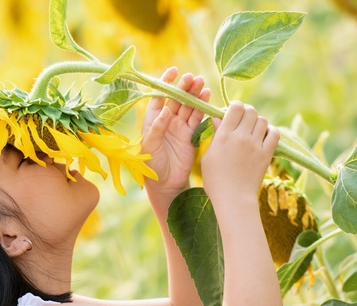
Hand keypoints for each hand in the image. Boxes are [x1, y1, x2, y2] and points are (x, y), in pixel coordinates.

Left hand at [142, 67, 209, 197]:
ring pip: (188, 106)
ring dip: (195, 95)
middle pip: (176, 99)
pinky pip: (196, 118)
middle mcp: (166, 120)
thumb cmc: (151, 165)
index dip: (166, 83)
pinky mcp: (189, 135)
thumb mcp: (150, 146)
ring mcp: (179, 127)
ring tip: (202, 84)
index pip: (159, 97)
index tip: (174, 71)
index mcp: (152, 119)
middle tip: (193, 78)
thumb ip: (157, 127)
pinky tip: (207, 97)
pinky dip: (201, 108)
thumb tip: (166, 109)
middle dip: (184, 87)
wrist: (165, 183)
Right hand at [201, 102, 279, 206]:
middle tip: (243, 122)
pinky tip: (264, 137)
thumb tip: (219, 118)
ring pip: (263, 120)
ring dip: (258, 122)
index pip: (235, 108)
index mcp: (224, 136)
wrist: (233, 199)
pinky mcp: (267, 154)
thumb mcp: (208, 157)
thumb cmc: (215, 180)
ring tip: (253, 131)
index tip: (233, 114)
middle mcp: (241, 137)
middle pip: (250, 111)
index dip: (235, 107)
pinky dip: (271, 132)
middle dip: (247, 113)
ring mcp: (256, 145)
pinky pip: (274, 134)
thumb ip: (215, 136)